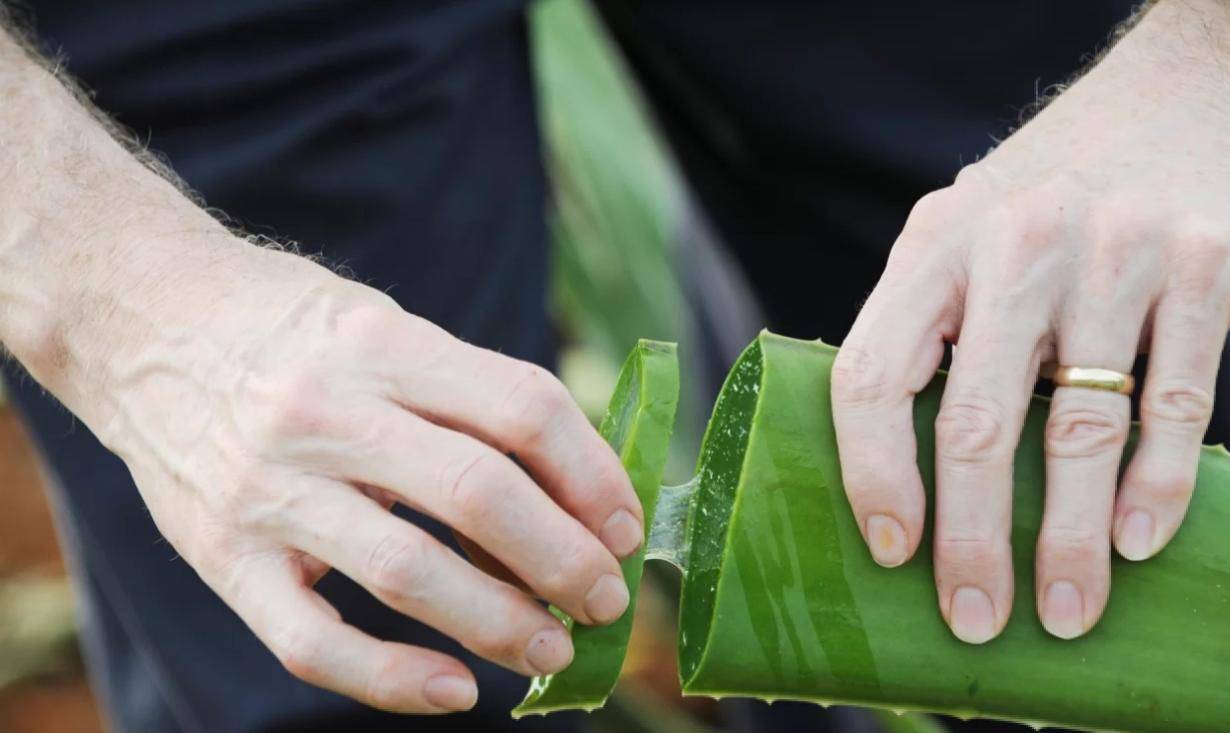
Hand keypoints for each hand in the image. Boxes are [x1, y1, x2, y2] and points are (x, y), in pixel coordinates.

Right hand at [79, 247, 641, 712]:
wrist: (141, 321)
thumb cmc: (289, 328)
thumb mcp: (383, 326)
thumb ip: (468, 395)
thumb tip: (574, 489)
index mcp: (385, 345)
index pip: (521, 410)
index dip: (591, 475)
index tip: (624, 525)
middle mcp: (326, 412)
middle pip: (479, 495)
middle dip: (564, 558)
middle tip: (604, 598)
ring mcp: (268, 488)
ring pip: (408, 574)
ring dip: (498, 623)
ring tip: (551, 651)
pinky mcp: (220, 554)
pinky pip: (312, 640)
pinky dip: (391, 679)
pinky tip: (454, 691)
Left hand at [831, 0, 1229, 642]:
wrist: (1184, 90)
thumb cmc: (1051, 191)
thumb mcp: (965, 233)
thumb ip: (929, 324)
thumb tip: (894, 466)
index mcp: (933, 243)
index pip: (873, 376)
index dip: (872, 475)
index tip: (892, 550)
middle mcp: (1016, 243)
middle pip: (973, 423)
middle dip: (971, 542)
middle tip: (972, 616)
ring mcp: (1115, 253)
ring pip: (1079, 429)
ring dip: (1066, 539)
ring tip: (1062, 611)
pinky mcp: (1206, 265)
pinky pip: (1174, 402)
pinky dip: (1155, 486)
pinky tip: (1135, 541)